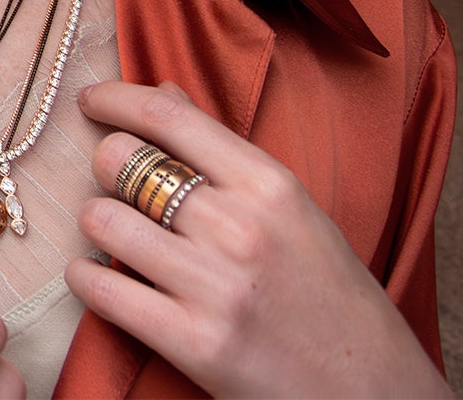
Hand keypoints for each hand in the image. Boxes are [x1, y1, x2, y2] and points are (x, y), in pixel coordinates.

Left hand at [64, 81, 451, 398]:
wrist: (378, 398)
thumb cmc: (332, 298)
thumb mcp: (293, 209)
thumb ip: (223, 151)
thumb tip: (163, 92)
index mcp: (269, 184)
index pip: (168, 116)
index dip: (116, 99)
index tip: (90, 100)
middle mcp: (240, 227)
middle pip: (121, 161)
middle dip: (106, 168)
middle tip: (117, 187)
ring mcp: (216, 287)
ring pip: (102, 220)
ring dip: (96, 225)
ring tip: (115, 237)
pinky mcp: (196, 345)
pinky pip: (102, 291)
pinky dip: (85, 280)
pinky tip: (97, 279)